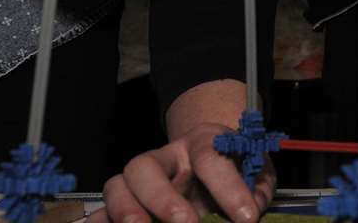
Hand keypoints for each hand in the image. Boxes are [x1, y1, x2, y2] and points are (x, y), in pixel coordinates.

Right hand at [101, 122, 271, 222]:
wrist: (216, 166)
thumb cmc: (237, 169)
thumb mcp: (256, 174)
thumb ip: (255, 192)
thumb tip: (248, 218)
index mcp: (202, 142)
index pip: (209, 156)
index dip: (228, 188)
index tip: (246, 218)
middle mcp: (164, 158)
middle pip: (144, 166)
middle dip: (162, 198)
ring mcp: (139, 183)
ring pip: (116, 187)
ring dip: (127, 213)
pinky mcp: (124, 205)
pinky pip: (101, 214)